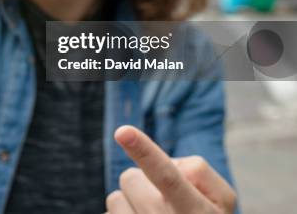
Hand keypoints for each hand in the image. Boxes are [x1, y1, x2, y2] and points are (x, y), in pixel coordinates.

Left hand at [105, 125, 236, 213]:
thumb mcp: (221, 199)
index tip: (122, 131)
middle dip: (142, 182)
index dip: (143, 151)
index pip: (166, 176)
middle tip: (163, 201)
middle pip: (130, 178)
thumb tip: (155, 162)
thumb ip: (195, 170)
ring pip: (115, 198)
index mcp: (194, 210)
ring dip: (130, 203)